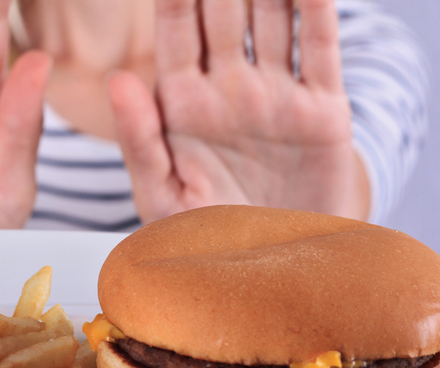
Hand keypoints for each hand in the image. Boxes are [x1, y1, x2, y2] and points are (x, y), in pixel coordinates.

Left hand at [109, 0, 367, 222]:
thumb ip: (139, 139)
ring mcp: (276, 95)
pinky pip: (319, 49)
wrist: (272, 269)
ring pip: (273, 17)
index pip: (176, 28)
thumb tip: (117, 79)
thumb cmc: (205, 234)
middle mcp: (229, 88)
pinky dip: (317, 10)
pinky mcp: (322, 112)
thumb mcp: (162, 194)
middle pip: (225, 11)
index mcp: (183, 103)